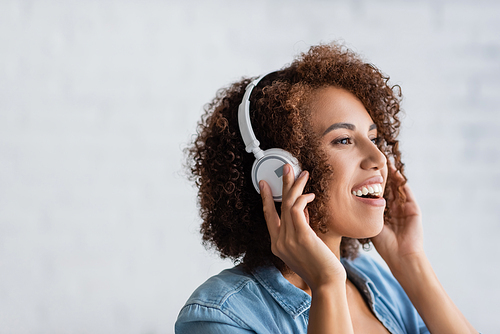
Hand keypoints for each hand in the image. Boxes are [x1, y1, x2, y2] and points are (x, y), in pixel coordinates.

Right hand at [260, 164, 345, 290]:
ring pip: (287, 204)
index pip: (268, 216)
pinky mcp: (300, 236)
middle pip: (277, 205)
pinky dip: (303, 198)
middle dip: (282, 184)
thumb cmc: (319, 267)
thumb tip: (303, 210)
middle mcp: (278, 241)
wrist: (326, 283)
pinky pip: (297, 209)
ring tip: (303, 174)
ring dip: (295, 186)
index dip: (266, 198)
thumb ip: (300, 229)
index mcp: (277, 244)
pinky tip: (310, 194)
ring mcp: (287, 239)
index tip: (265, 184)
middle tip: (286, 167)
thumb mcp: (305, 246)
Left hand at [372, 167, 424, 269]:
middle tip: (372, 162)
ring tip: (384, 162)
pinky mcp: (413, 208)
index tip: (362, 173)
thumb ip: (365, 215)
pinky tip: (395, 171)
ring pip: (396, 187)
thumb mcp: (371, 226)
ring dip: (391, 175)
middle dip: (381, 176)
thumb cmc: (385, 246)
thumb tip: (348, 205)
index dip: (370, 184)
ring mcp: (404, 208)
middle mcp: (394, 209)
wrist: (401, 256)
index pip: (376, 195)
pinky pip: (406, 191)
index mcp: (384, 214)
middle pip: (387, 188)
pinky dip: (401, 181)